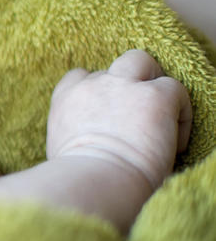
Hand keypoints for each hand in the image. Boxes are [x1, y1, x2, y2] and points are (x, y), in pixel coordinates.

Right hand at [46, 49, 191, 189]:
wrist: (95, 179)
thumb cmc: (76, 178)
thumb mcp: (59, 149)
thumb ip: (71, 134)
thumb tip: (84, 145)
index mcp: (66, 98)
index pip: (80, 76)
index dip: (99, 90)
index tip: (108, 114)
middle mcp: (93, 85)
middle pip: (117, 65)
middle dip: (131, 80)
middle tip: (141, 109)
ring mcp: (124, 86)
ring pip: (142, 61)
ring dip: (155, 83)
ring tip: (162, 116)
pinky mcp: (155, 96)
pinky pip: (176, 91)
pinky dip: (181, 116)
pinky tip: (174, 145)